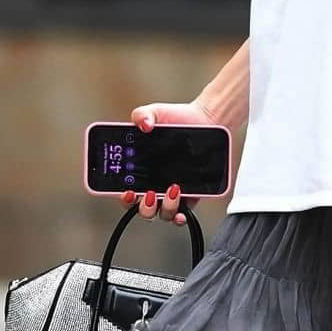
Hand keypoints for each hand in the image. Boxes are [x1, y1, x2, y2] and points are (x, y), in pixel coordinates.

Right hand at [126, 98, 221, 224]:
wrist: (208, 120)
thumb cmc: (179, 118)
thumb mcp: (157, 113)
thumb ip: (143, 115)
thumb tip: (143, 124)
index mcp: (140, 170)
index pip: (126, 191)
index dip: (123, 197)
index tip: (126, 192)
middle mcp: (155, 184)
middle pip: (142, 208)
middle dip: (142, 207)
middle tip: (147, 194)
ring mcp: (173, 193)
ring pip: (163, 213)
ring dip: (164, 208)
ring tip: (172, 190)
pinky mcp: (192, 196)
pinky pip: (183, 214)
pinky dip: (180, 217)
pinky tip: (182, 211)